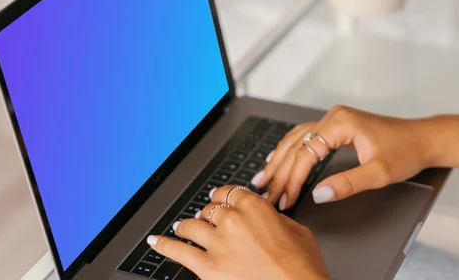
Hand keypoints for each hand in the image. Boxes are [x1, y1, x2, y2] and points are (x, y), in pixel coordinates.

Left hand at [147, 186, 329, 279]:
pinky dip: (164, 245)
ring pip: (191, 226)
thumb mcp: (297, 230)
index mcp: (253, 207)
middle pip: (209, 210)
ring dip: (186, 226)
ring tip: (182, 228)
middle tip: (207, 220)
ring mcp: (217, 243)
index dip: (221, 197)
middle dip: (208, 215)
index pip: (228, 193)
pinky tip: (156, 241)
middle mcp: (232, 220)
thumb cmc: (302, 267)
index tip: (219, 199)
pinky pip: (178, 252)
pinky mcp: (207, 267)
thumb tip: (265, 217)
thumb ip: (274, 218)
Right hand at [252, 105, 430, 209]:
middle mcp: (332, 117)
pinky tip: (279, 159)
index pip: (305, 153)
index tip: (284, 197)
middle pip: (295, 145)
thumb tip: (318, 194)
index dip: (292, 178)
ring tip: (263, 177)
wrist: (422, 139)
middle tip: (266, 192)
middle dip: (279, 171)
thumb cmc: (405, 152)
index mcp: (340, 123)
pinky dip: (289, 151)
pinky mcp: (334, 126)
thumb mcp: (379, 174)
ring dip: (278, 159)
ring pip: (295, 139)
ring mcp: (332, 119)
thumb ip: (347, 184)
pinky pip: (303, 137)